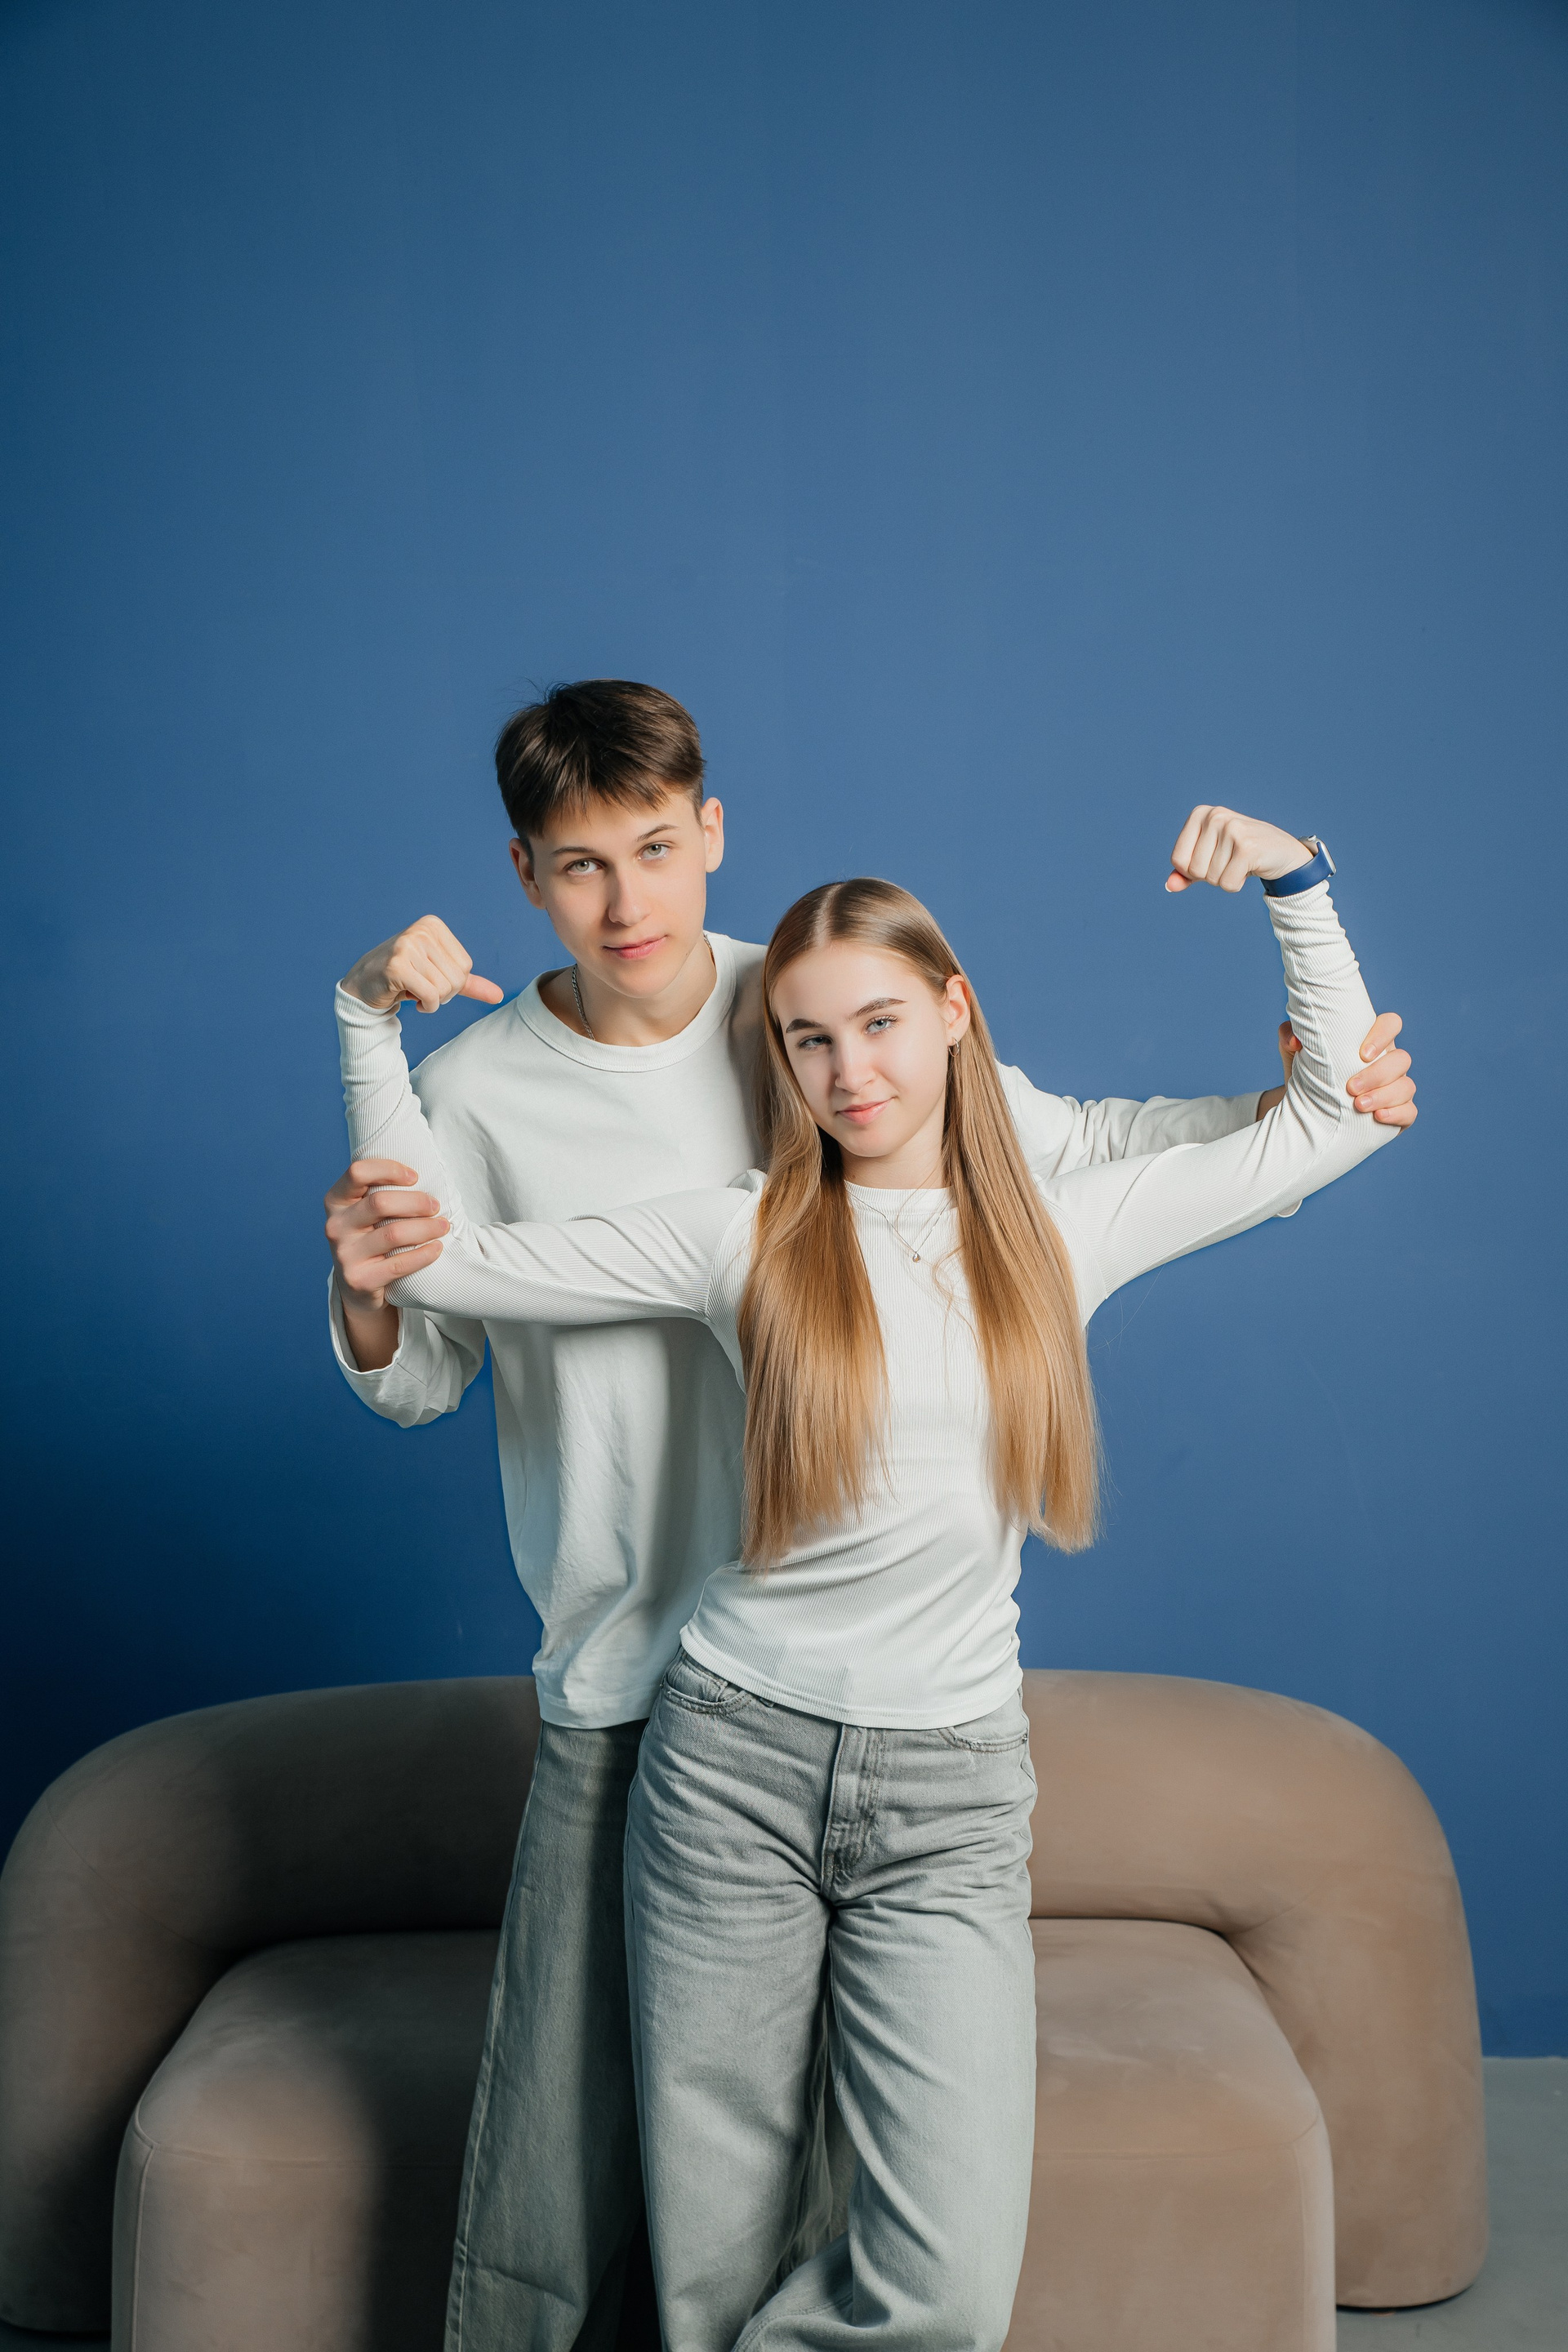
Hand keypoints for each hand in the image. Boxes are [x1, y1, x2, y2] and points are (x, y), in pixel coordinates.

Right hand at [324, 1158, 449, 1315]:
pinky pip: (398, 1265)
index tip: (415, 1177)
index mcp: (336, 1201)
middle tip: (436, 1205)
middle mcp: (335, 1225)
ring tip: (444, 1226)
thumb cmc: (370, 1236)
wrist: (357, 1286)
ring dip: (426, 1228)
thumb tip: (427, 1166)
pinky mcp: (359, 1279)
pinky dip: (423, 1255)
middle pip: (380, 1202)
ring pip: (393, 1234)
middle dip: (416, 1202)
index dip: (389, 1169)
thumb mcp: (365, 1211)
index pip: (357, 1172)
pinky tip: (437, 1248)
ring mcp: (344, 1254)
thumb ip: (379, 1190)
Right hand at [342, 916, 503, 1013]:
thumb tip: (499, 995)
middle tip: (420, 987)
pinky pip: (431, 997)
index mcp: (433, 925)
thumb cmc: (405, 979)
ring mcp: (407, 946)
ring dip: (432, 1000)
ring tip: (411, 989)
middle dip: (443, 993)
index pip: (466, 966)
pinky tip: (409, 998)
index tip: (429, 977)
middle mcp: (421, 931)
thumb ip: (468, 983)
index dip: (453, 982)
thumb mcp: (440, 976)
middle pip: (457, 978)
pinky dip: (426, 1006)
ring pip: (444, 989)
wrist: (364, 986)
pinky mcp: (396, 967)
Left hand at [1165, 806, 1313, 893]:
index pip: (1177, 860)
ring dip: (1226, 878)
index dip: (1192, 870)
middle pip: (1194, 871)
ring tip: (1241, 862)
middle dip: (1211, 875)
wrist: (1281, 851)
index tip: (1213, 858)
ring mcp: (1232, 830)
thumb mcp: (1208, 858)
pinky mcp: (1247, 847)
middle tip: (1230, 861)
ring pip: (1212, 879)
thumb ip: (1185, 872)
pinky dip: (1237, 884)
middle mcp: (1215, 816)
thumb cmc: (1239, 853)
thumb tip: (1169, 886)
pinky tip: (1249, 867)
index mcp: (1200, 814)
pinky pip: (1228, 884)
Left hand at [1255, 1012, 1417, 1127]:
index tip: (1362, 1053)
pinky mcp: (1399, 1113)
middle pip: (1401, 1059)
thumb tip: (1295, 1041)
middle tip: (1350, 1087)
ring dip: (1384, 1095)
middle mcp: (1388, 1062)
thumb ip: (1290, 1034)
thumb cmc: (1306, 1073)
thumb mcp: (1293, 1053)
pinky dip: (1397, 1114)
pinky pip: (1410, 1111)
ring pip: (1406, 1086)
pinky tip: (1377, 1117)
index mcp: (1370, 1041)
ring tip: (1358, 1105)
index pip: (1391, 1024)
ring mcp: (1396, 1087)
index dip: (1384, 1034)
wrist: (1304, 1110)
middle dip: (1377, 1074)